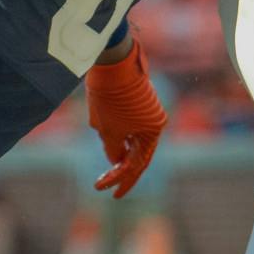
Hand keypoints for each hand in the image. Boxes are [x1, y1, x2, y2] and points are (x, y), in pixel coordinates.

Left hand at [85, 41, 167, 197]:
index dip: (123, 181)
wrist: (110, 59)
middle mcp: (155, 122)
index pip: (138, 165)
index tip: (110, 194)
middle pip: (137, 153)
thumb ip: (113, 150)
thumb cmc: (111, 97)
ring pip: (129, 137)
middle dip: (118, 169)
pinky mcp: (137, 101)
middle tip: (103, 184)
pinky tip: (100, 117)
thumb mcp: (108, 130)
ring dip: (113, 143)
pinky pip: (126, 122)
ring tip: (98, 125)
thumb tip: (116, 160)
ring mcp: (147, 111)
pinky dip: (114, 128)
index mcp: (154, 131)